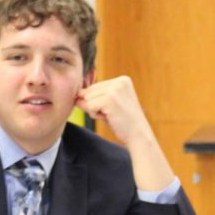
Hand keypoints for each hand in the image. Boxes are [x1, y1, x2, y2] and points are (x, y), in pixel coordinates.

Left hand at [76, 76, 173, 191]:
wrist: (138, 135)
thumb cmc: (123, 122)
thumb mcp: (108, 106)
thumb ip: (94, 98)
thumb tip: (76, 95)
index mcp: (122, 80)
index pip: (95, 87)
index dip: (97, 102)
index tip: (113, 110)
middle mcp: (119, 81)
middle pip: (89, 91)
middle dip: (94, 105)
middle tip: (112, 114)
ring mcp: (115, 89)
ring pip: (88, 98)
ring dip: (94, 110)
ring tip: (111, 115)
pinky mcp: (109, 99)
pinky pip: (89, 106)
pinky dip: (95, 115)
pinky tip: (109, 118)